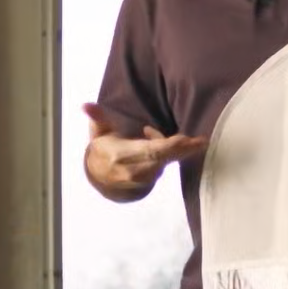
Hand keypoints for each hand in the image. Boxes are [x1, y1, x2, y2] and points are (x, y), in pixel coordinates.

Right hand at [82, 102, 206, 198]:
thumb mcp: (99, 132)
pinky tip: (166, 142)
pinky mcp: (150, 183)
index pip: (150, 151)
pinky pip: (165, 166)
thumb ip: (97, 117)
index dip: (170, 146)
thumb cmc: (104, 147)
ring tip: (178, 136)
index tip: (188, 139)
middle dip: (184, 150)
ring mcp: (142, 179)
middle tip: (202, 141)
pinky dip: (170, 154)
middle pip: (164, 159)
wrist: (100, 177)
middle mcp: (133, 171)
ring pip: (167, 162)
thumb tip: (85, 105)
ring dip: (177, 149)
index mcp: (121, 156)